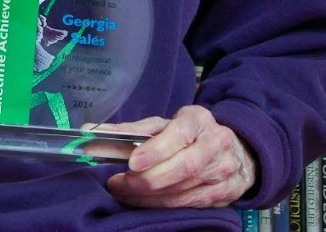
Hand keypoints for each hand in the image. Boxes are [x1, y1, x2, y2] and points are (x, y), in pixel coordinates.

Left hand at [102, 105, 257, 209]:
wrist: (235, 151)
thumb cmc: (190, 135)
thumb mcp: (164, 125)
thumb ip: (130, 131)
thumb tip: (90, 132)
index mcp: (198, 120)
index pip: (179, 134)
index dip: (156, 150)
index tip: (132, 162)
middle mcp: (215, 144)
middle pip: (182, 168)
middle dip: (146, 180)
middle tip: (117, 183)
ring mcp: (223, 171)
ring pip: (183, 190)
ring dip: (148, 196)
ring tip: (123, 192)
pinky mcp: (224, 194)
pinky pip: (188, 205)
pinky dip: (161, 205)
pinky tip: (143, 201)